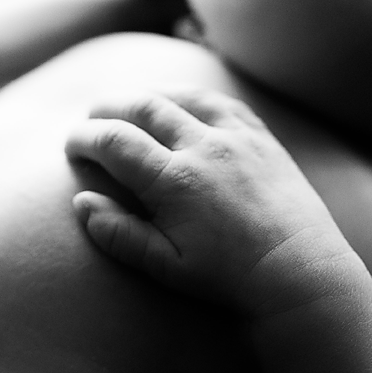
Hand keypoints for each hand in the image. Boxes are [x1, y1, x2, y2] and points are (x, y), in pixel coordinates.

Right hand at [65, 89, 352, 316]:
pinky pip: (222, 102)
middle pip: (143, 106)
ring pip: (182, 97)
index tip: (71, 145)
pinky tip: (180, 103)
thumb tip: (82, 200)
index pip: (114, 141)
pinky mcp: (262, 139)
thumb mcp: (166, 267)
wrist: (300, 273)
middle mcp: (204, 148)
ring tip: (128, 104)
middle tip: (89, 118)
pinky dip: (192, 97)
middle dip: (107, 107)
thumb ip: (119, 234)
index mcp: (174, 181)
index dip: (84, 138)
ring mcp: (237, 138)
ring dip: (148, 94)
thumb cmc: (229, 278)